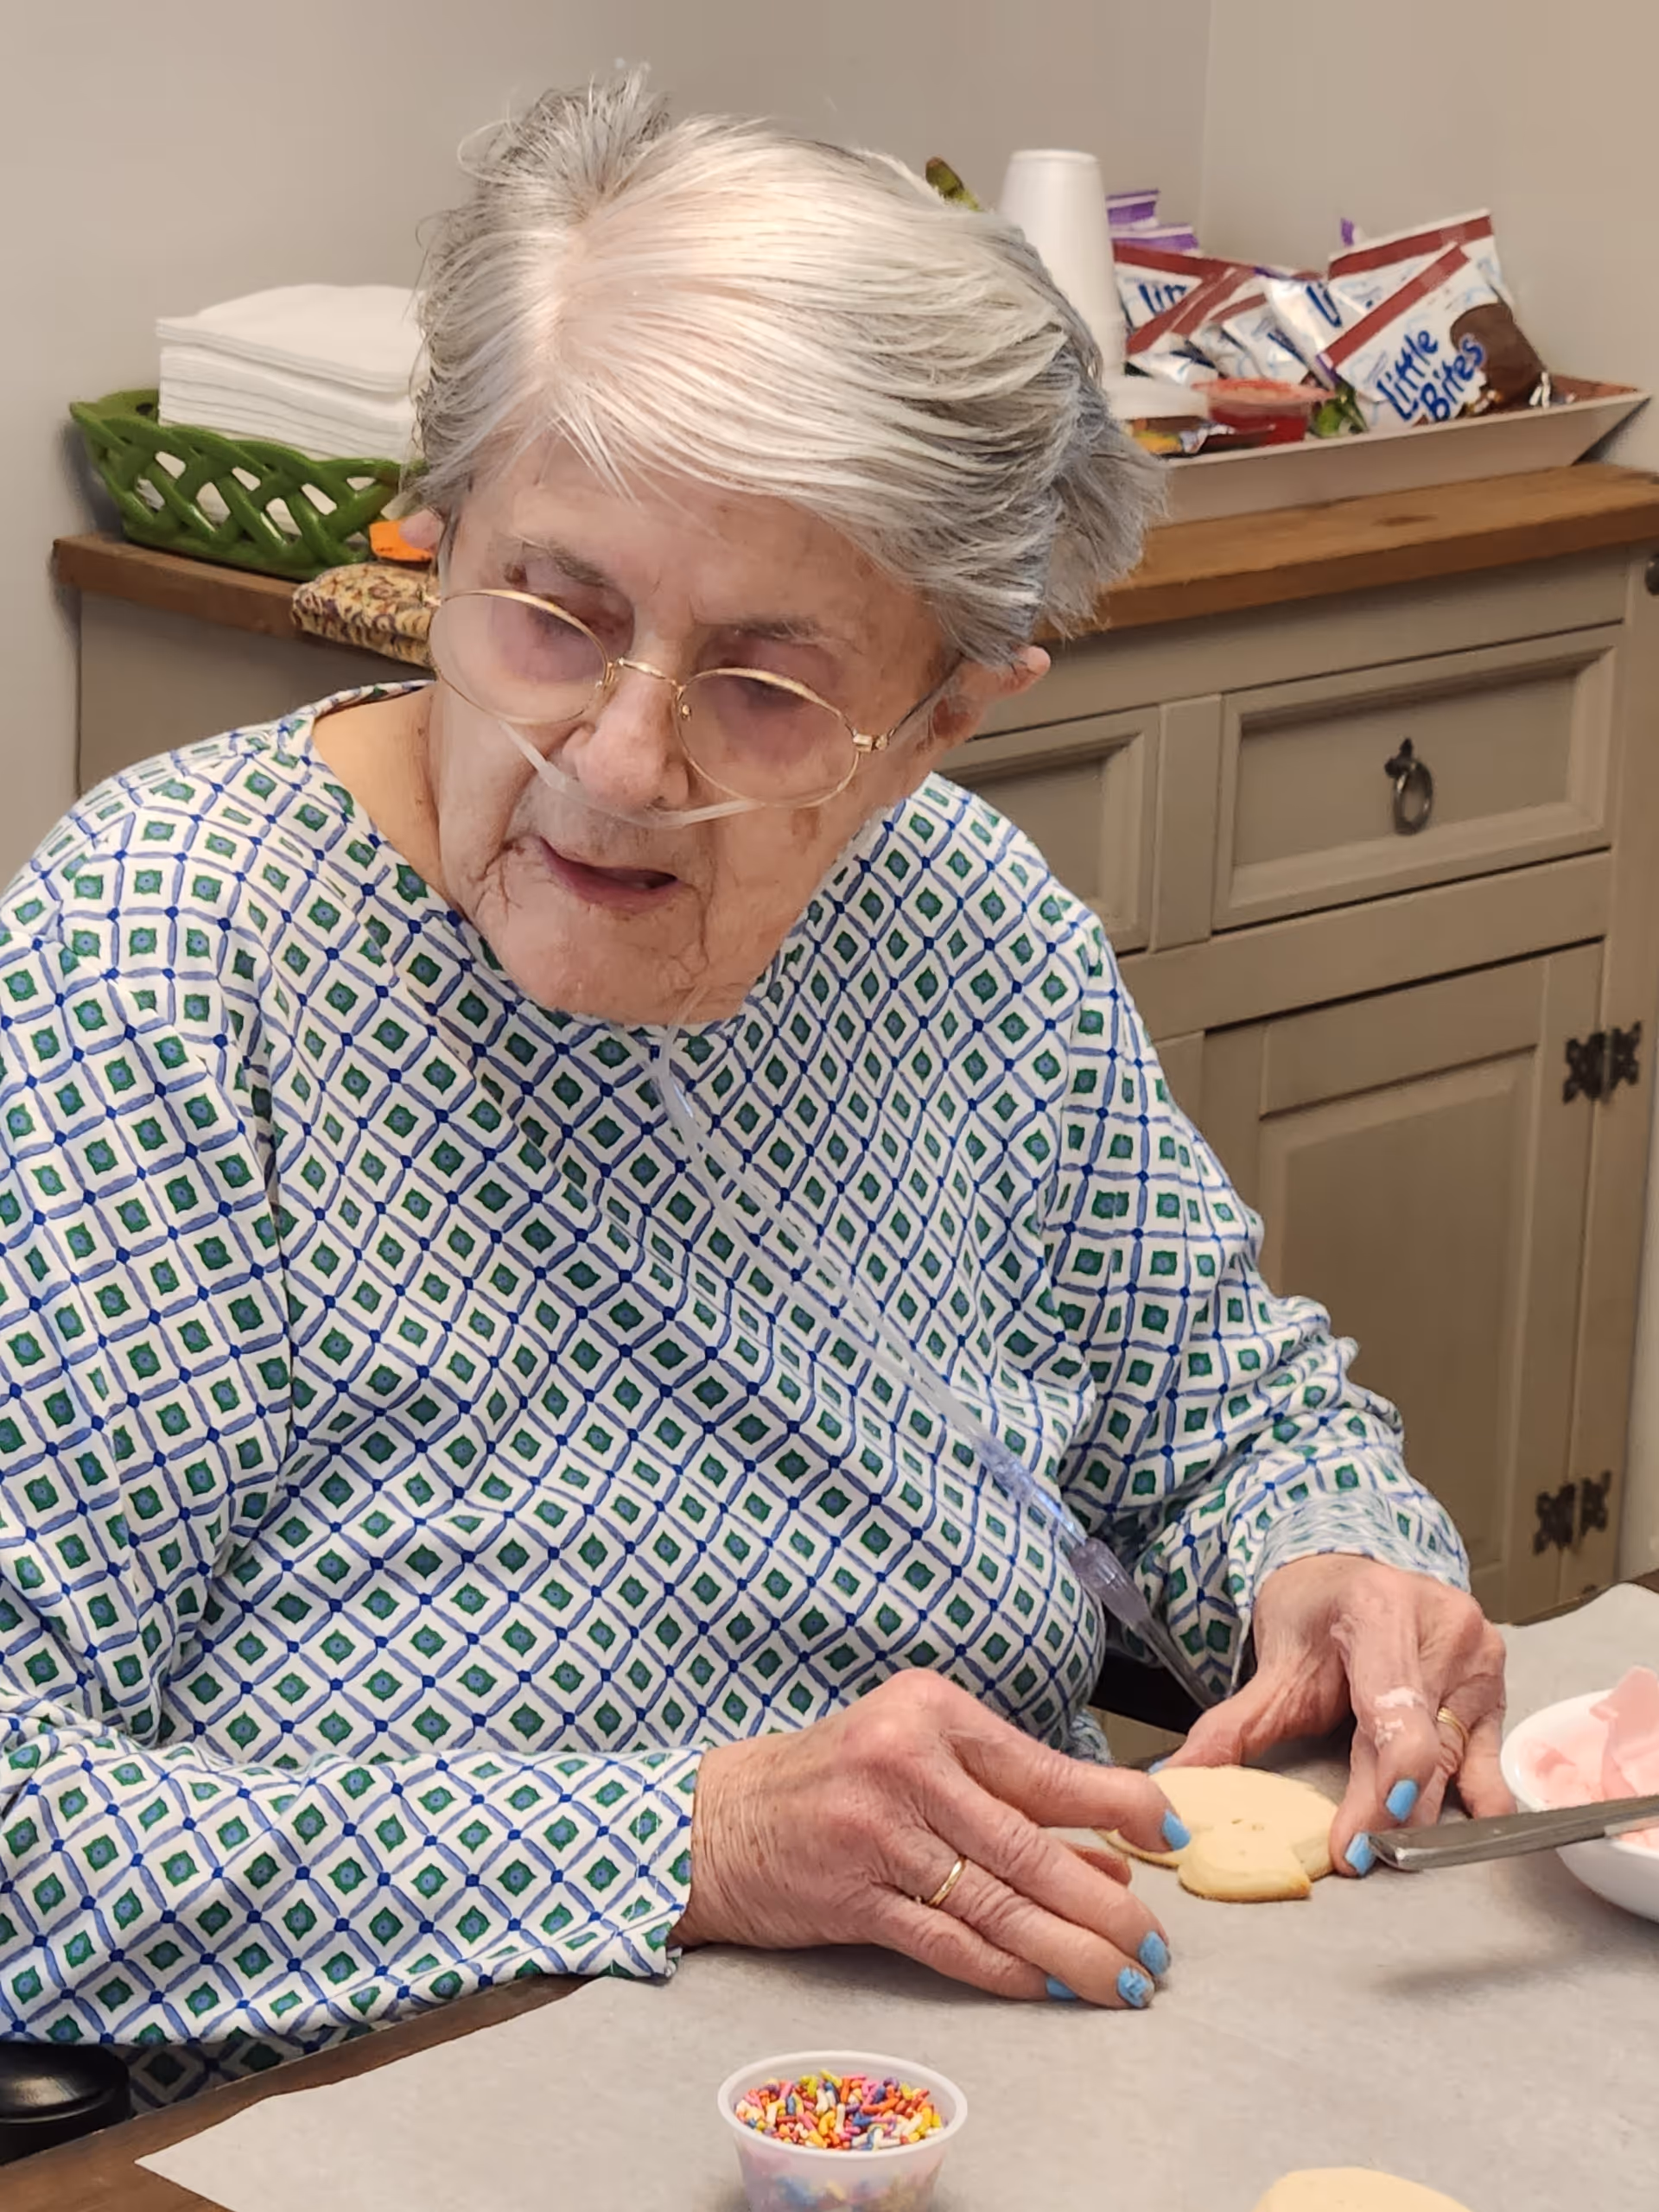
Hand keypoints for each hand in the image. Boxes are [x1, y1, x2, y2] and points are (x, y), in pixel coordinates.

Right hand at [673, 1670, 1178, 2005]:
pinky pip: (948, 1943)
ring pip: (998, 1902)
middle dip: (1107, 1904)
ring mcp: (876, 1832)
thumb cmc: (828, 1779)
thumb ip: (1000, 1793)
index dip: (1117, 1807)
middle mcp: (905, 1762)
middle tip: (1157, 1943)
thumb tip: (1107, 1857)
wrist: (716, 1820)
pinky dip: (1007, 1970)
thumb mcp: (911, 1752)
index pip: (1043, 1768)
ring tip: (1123, 1979)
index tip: (1170, 1834)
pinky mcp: (852, 1896)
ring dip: (1071, 1950)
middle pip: (1029, 1846)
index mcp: (929, 1710)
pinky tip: (1049, 1986)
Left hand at [1161, 1554, 1510, 1870]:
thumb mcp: (1273, 1665)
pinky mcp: (1498, 1685)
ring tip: (1390, 1844)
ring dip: (1424, 1810)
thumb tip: (1179, 1780)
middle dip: (1389, 1811)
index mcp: (1380, 1608)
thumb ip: (1231, 1727)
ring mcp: (1479, 1656)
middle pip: (1422, 1747)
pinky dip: (1475, 1797)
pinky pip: (1491, 1759)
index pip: (1393, 1713)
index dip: (1379, 1787)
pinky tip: (1463, 1827)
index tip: (1356, 1845)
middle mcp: (1442, 1626)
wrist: (1352, 1576)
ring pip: (1456, 1761)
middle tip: (1357, 1856)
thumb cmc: (1315, 1617)